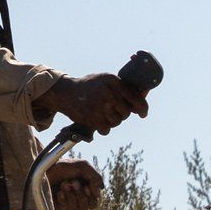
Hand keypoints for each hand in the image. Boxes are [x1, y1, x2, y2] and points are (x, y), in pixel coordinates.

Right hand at [35, 72, 149, 134]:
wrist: (66, 93)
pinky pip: (107, 129)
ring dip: (112, 120)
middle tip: (114, 110)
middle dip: (122, 114)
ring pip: (117, 122)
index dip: (142, 108)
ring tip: (102, 112)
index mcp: (113, 81)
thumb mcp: (106, 79)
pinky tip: (97, 119)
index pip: (135, 98)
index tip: (143, 113)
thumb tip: (144, 94)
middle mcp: (108, 93)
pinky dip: (103, 127)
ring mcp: (100, 106)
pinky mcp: (92, 119)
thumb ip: (124, 87)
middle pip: (126, 113)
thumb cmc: (90, 86)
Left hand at [43, 160, 104, 209]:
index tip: (87, 186)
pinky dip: (64, 200)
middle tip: (73, 183)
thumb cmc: (61, 167)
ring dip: (72, 196)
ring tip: (64, 184)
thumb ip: (95, 177)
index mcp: (85, 188)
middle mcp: (78, 197)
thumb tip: (100, 190)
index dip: (93, 195)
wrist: (42, 169)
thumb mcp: (82, 166)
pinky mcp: (59, 209)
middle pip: (89, 206)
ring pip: (79, 209)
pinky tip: (59, 193)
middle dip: (81, 194)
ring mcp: (69, 204)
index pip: (95, 199)